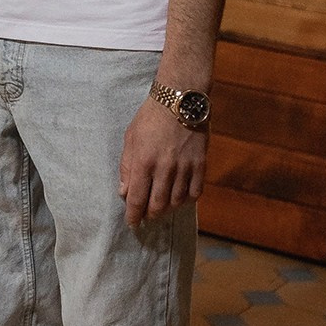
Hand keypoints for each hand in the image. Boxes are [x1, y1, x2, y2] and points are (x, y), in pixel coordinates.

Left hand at [118, 99, 204, 226]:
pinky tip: (180, 198)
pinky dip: (187, 200)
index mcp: (144, 161)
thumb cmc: (150, 118)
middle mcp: (165, 168)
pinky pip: (196, 192)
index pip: (137, 198)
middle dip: (150, 215)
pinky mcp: (200, 164)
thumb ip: (127, 167)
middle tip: (146, 217)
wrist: (179, 101)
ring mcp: (185, 167)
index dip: (134, 215)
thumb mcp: (130, 139)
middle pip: (158, 204)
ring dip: (168, 209)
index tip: (132, 224)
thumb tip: (124, 192)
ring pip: (177, 201)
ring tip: (161, 208)